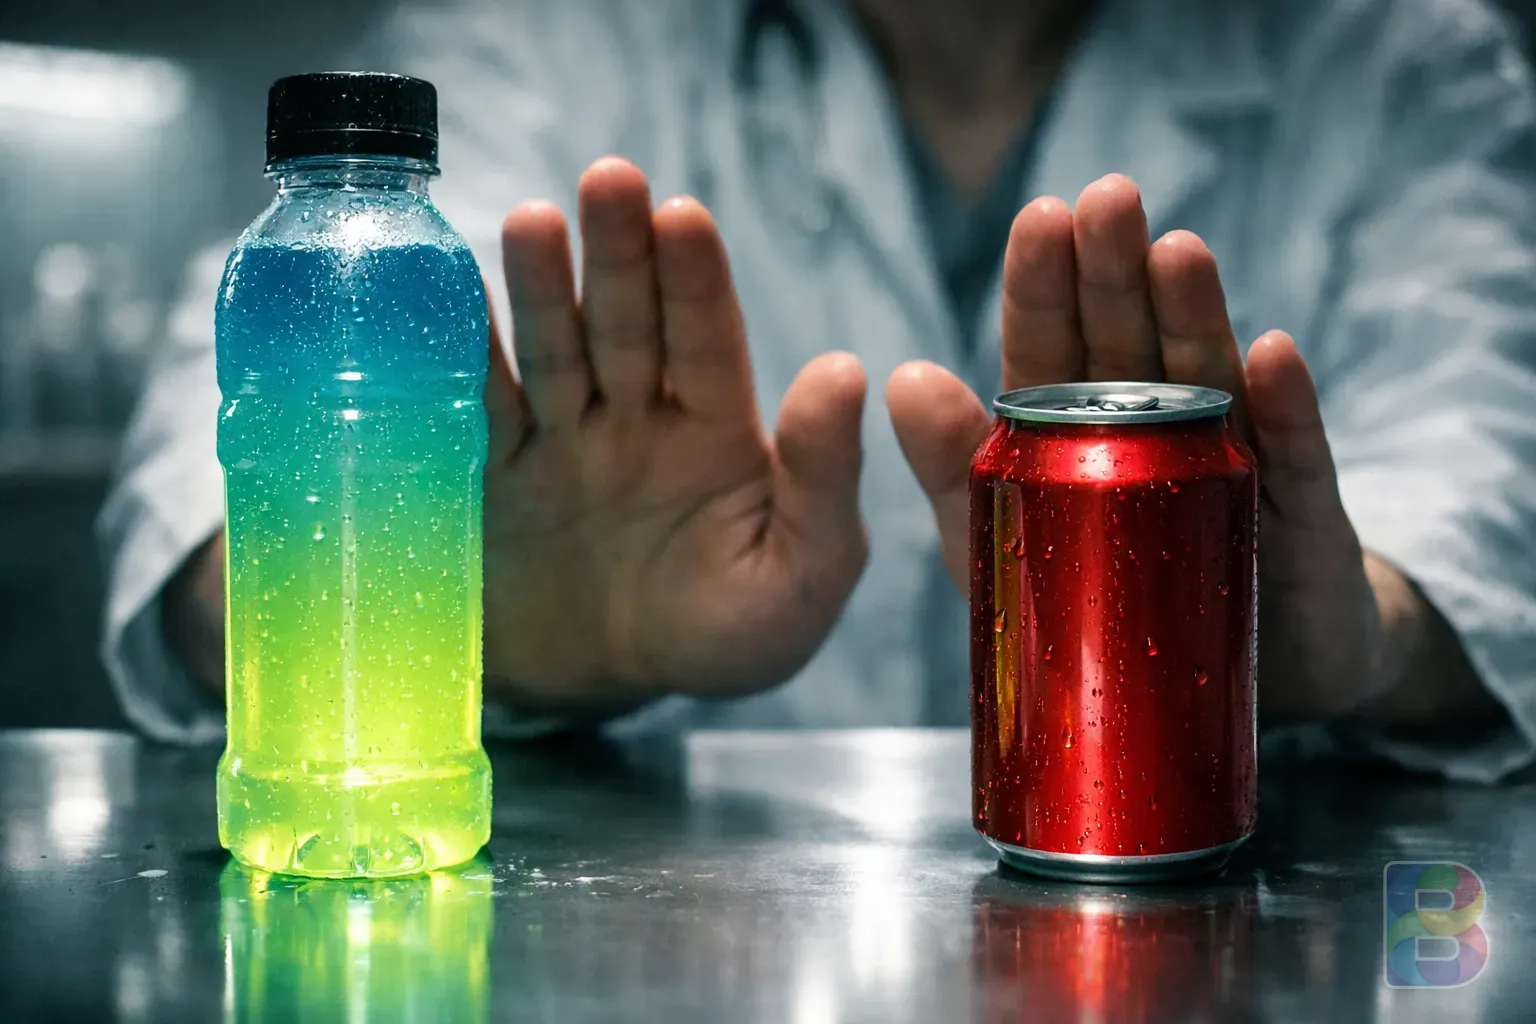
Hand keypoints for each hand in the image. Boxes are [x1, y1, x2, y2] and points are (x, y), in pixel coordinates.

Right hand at [483, 157, 866, 712]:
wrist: (607, 687)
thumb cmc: (723, 634)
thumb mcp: (802, 575)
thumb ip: (824, 481)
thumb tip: (845, 370)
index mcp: (716, 431)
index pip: (709, 341)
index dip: (697, 279)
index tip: (684, 215)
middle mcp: (637, 416)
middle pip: (629, 324)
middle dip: (621, 254)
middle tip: (613, 178)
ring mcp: (562, 438)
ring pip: (554, 350)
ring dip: (543, 287)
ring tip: (533, 221)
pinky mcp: (492, 472)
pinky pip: (479, 407)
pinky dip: (461, 354)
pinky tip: (446, 295)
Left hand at [887, 174, 1393, 723]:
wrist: (1238, 685)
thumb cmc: (1105, 604)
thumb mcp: (1006, 544)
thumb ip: (955, 468)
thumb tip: (905, 373)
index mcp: (1076, 429)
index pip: (1054, 346)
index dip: (1045, 285)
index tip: (1039, 217)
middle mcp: (1154, 428)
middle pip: (1130, 342)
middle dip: (1116, 272)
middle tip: (1108, 198)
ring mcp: (1230, 462)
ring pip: (1210, 381)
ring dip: (1194, 317)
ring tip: (1178, 251)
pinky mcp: (1294, 517)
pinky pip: (1291, 459)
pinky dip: (1284, 408)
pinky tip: (1273, 353)